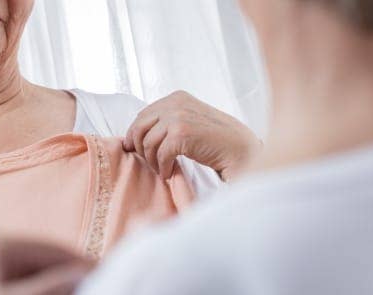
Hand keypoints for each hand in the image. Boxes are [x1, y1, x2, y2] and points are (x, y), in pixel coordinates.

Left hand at [0, 238, 94, 294]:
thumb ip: (51, 287)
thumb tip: (85, 274)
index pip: (56, 250)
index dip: (84, 266)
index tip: (107, 280)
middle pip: (45, 262)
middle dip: (67, 279)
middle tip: (89, 288)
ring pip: (33, 276)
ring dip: (53, 287)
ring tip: (71, 292)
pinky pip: (17, 285)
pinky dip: (34, 291)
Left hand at [123, 90, 260, 180]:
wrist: (239, 149)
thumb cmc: (215, 139)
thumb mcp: (189, 120)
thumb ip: (166, 121)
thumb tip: (132, 137)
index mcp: (175, 97)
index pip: (142, 115)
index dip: (134, 134)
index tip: (134, 149)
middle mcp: (175, 103)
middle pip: (139, 127)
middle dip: (139, 148)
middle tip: (148, 162)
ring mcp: (178, 117)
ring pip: (147, 143)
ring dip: (152, 161)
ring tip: (162, 169)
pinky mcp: (182, 134)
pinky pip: (160, 154)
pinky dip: (163, 167)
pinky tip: (169, 172)